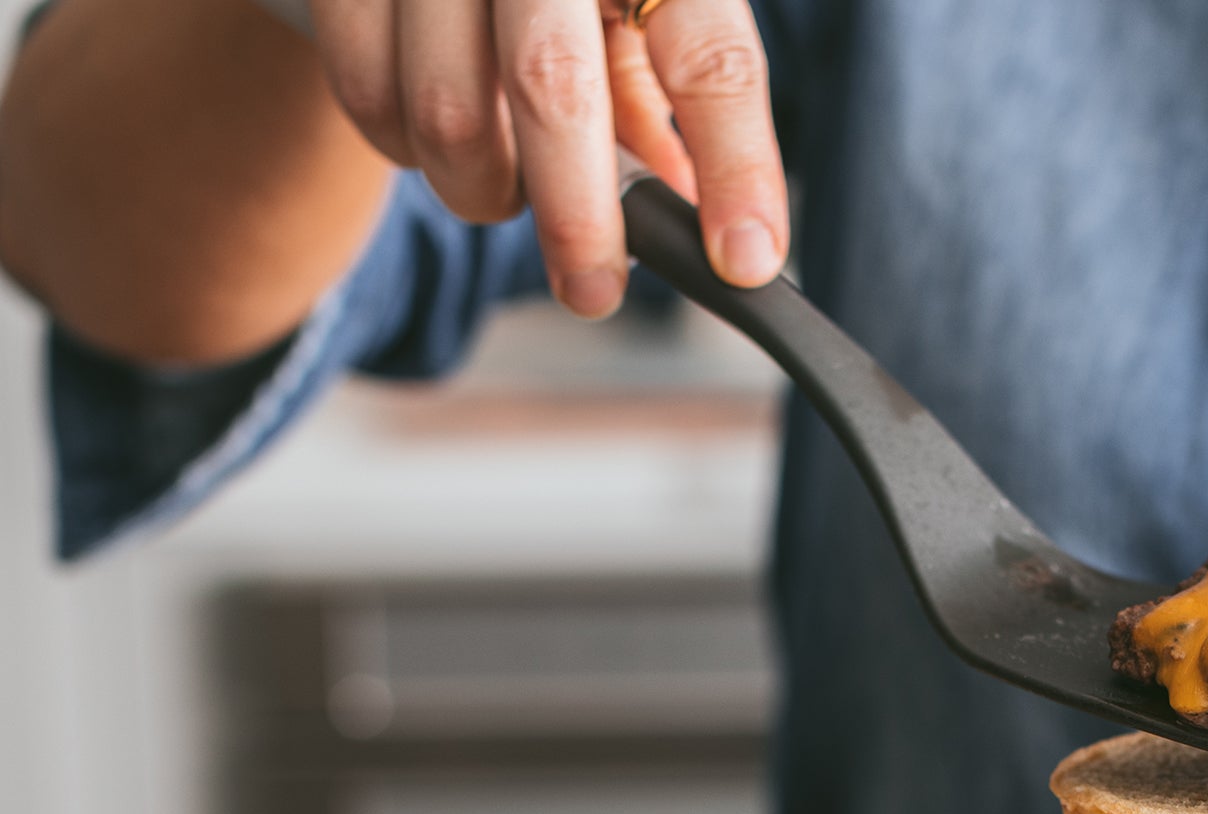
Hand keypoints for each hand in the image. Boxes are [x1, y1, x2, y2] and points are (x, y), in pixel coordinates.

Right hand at [307, 0, 786, 316]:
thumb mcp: (630, 6)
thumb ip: (662, 95)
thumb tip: (708, 217)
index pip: (710, 58)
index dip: (735, 167)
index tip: (742, 263)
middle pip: (555, 89)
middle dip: (580, 219)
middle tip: (594, 292)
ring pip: (446, 112)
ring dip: (482, 188)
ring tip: (506, 187)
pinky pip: (366, 94)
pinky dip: (404, 147)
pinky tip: (435, 137)